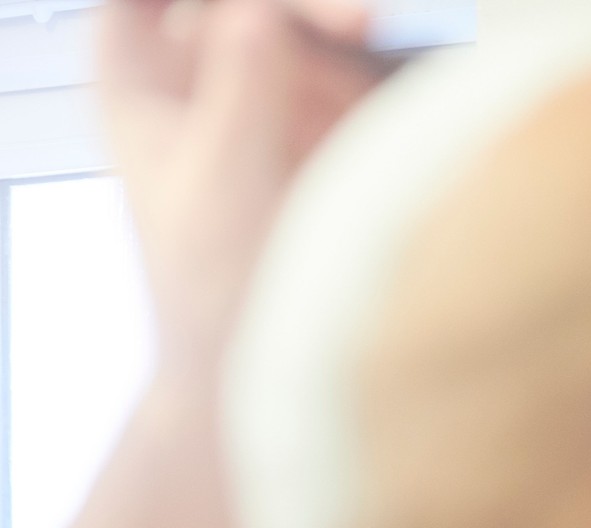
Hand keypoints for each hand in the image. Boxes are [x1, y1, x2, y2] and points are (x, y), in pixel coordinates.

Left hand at [96, 0, 377, 376]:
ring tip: (382, 75)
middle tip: (362, 24)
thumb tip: (265, 11)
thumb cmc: (218, 294)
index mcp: (138, 84)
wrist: (270, 372)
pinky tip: (396, 114)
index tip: (269, 10)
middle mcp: (197, 80)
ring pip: (304, 32)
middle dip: (303, 10)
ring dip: (345, 41)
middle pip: (245, 8)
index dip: (213, 1)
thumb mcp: (226, 187)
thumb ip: (243, 90)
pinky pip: (352, 77)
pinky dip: (374, 88)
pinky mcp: (322, 132)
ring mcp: (263, 103)